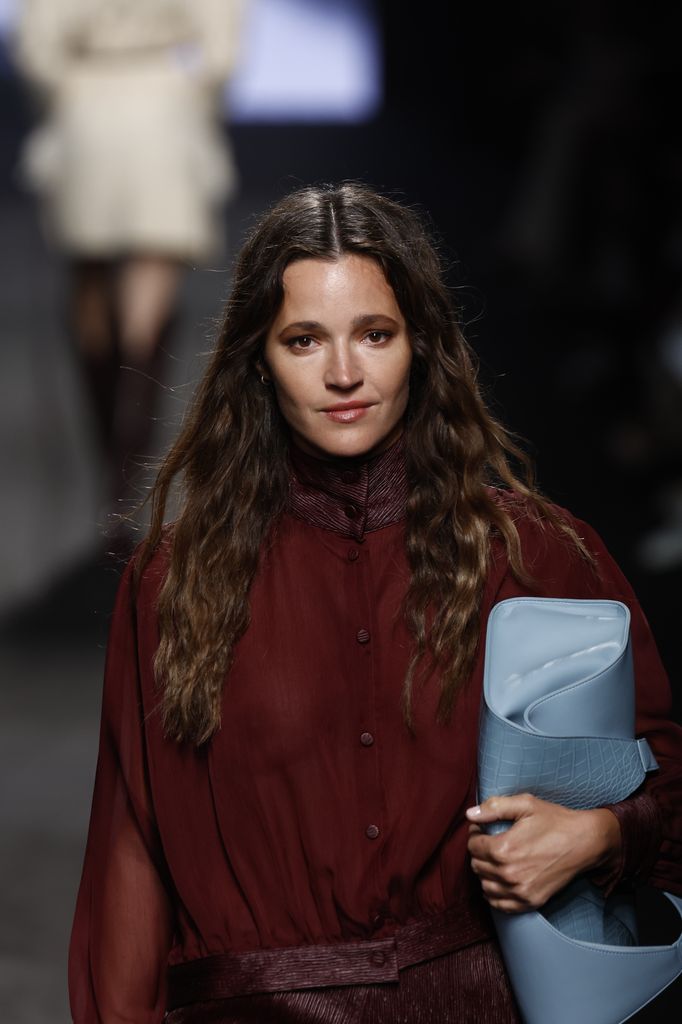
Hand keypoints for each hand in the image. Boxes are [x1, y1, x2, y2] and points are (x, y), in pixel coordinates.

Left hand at [466, 794, 620, 913]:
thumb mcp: (525, 805)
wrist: (585, 842)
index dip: (475, 834)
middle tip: (488, 841)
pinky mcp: (531, 901)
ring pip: (485, 886)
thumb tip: (470, 815)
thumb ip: (494, 807)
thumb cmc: (555, 821)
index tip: (481, 828)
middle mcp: (509, 874)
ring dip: (485, 872)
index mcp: (504, 849)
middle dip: (479, 852)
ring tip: (495, 859)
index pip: (473, 846)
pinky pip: (500, 905)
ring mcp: (520, 891)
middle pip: (477, 866)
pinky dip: (494, 894)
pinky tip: (498, 881)